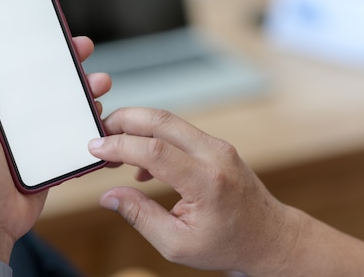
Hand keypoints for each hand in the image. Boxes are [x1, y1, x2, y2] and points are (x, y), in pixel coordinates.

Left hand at [0, 36, 110, 262]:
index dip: (16, 42)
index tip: (38, 27)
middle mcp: (3, 113)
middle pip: (34, 76)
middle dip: (60, 60)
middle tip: (82, 48)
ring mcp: (26, 132)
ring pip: (56, 99)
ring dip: (79, 87)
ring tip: (99, 81)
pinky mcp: (44, 150)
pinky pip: (67, 127)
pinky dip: (83, 118)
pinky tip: (97, 112)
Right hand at [88, 108, 297, 274]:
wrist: (268, 236)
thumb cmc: (227, 244)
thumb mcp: (177, 243)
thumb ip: (140, 216)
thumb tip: (108, 196)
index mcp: (207, 182)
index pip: (154, 150)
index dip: (119, 146)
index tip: (95, 149)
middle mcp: (214, 155)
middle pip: (160, 120)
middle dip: (123, 121)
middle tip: (98, 135)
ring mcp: (218, 146)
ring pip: (168, 121)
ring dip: (136, 128)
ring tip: (114, 153)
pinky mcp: (215, 146)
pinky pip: (178, 132)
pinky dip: (153, 138)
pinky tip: (142, 167)